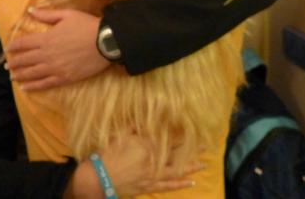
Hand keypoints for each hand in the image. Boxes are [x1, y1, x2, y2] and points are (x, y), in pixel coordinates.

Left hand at [4, 8, 110, 90]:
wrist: (106, 42)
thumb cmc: (87, 25)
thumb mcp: (67, 14)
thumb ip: (47, 14)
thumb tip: (31, 11)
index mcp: (47, 38)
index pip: (24, 43)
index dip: (14, 45)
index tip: (7, 48)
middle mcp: (47, 54)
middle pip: (25, 59)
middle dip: (14, 62)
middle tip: (7, 65)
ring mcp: (55, 68)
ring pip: (32, 73)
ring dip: (20, 75)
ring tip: (12, 77)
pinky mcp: (64, 78)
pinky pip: (45, 84)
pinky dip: (33, 86)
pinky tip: (25, 88)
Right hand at [65, 135, 202, 197]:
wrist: (98, 179)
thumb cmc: (107, 155)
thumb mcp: (120, 135)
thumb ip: (135, 127)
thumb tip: (147, 119)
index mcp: (147, 144)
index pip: (169, 137)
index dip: (183, 134)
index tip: (194, 128)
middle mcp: (154, 159)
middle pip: (177, 152)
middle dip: (192, 148)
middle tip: (207, 144)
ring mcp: (154, 174)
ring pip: (177, 170)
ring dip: (192, 166)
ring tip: (204, 163)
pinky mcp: (150, 186)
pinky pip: (169, 186)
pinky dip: (181, 185)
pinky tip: (191, 182)